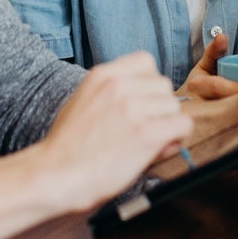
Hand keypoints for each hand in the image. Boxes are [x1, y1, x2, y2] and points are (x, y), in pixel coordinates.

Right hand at [39, 51, 192, 211]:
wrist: (54, 177)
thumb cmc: (68, 145)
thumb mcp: (84, 100)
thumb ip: (114, 91)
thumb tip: (148, 97)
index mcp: (104, 74)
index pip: (146, 61)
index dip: (148, 83)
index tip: (140, 102)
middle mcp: (120, 86)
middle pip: (164, 85)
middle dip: (159, 107)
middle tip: (145, 128)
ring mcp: (133, 108)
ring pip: (174, 106)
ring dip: (167, 124)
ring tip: (148, 142)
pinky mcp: (146, 133)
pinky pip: (183, 125)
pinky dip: (177, 138)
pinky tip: (160, 149)